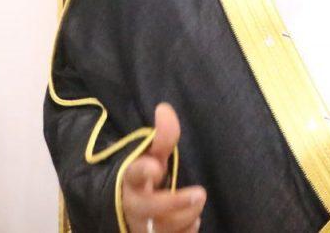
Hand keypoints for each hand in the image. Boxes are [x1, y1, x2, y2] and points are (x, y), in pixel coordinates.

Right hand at [122, 103, 206, 232]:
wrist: (129, 204)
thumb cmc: (147, 175)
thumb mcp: (153, 154)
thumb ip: (163, 136)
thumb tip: (164, 109)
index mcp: (132, 178)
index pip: (133, 174)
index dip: (143, 171)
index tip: (155, 167)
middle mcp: (133, 204)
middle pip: (148, 208)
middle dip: (174, 204)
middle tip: (200, 194)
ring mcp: (140, 224)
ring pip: (160, 228)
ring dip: (184, 218)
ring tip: (198, 203)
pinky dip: (185, 232)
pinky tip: (194, 222)